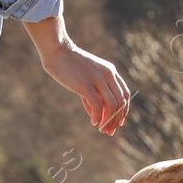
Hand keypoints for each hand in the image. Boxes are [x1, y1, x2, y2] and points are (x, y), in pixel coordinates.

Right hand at [24, 16, 130, 135]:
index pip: (125, 95)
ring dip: (108, 121)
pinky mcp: (85, 84)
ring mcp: (97, 79)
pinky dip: (97, 116)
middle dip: (116, 120)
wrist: (57, 51)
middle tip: (109, 131)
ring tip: (102, 129)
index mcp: (111, 72)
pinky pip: (97, 105)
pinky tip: (93, 122)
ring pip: (111, 105)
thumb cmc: (70, 66)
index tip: (118, 123)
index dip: (124, 111)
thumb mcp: (87, 78)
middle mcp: (108, 74)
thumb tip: (97, 115)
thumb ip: (94, 95)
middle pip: (120, 102)